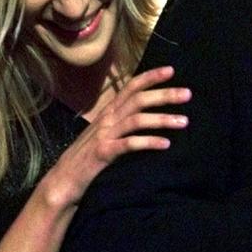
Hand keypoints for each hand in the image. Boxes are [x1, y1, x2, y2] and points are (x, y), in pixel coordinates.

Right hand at [44, 66, 189, 204]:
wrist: (63, 180)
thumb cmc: (88, 157)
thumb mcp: (106, 133)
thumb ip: (122, 121)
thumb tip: (147, 114)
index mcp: (108, 113)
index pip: (130, 88)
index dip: (149, 77)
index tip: (171, 70)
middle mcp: (106, 120)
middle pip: (137, 100)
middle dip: (164, 95)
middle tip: (188, 94)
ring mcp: (103, 136)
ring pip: (136, 120)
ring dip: (162, 119)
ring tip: (184, 122)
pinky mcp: (102, 153)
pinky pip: (128, 144)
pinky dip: (148, 142)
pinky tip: (166, 144)